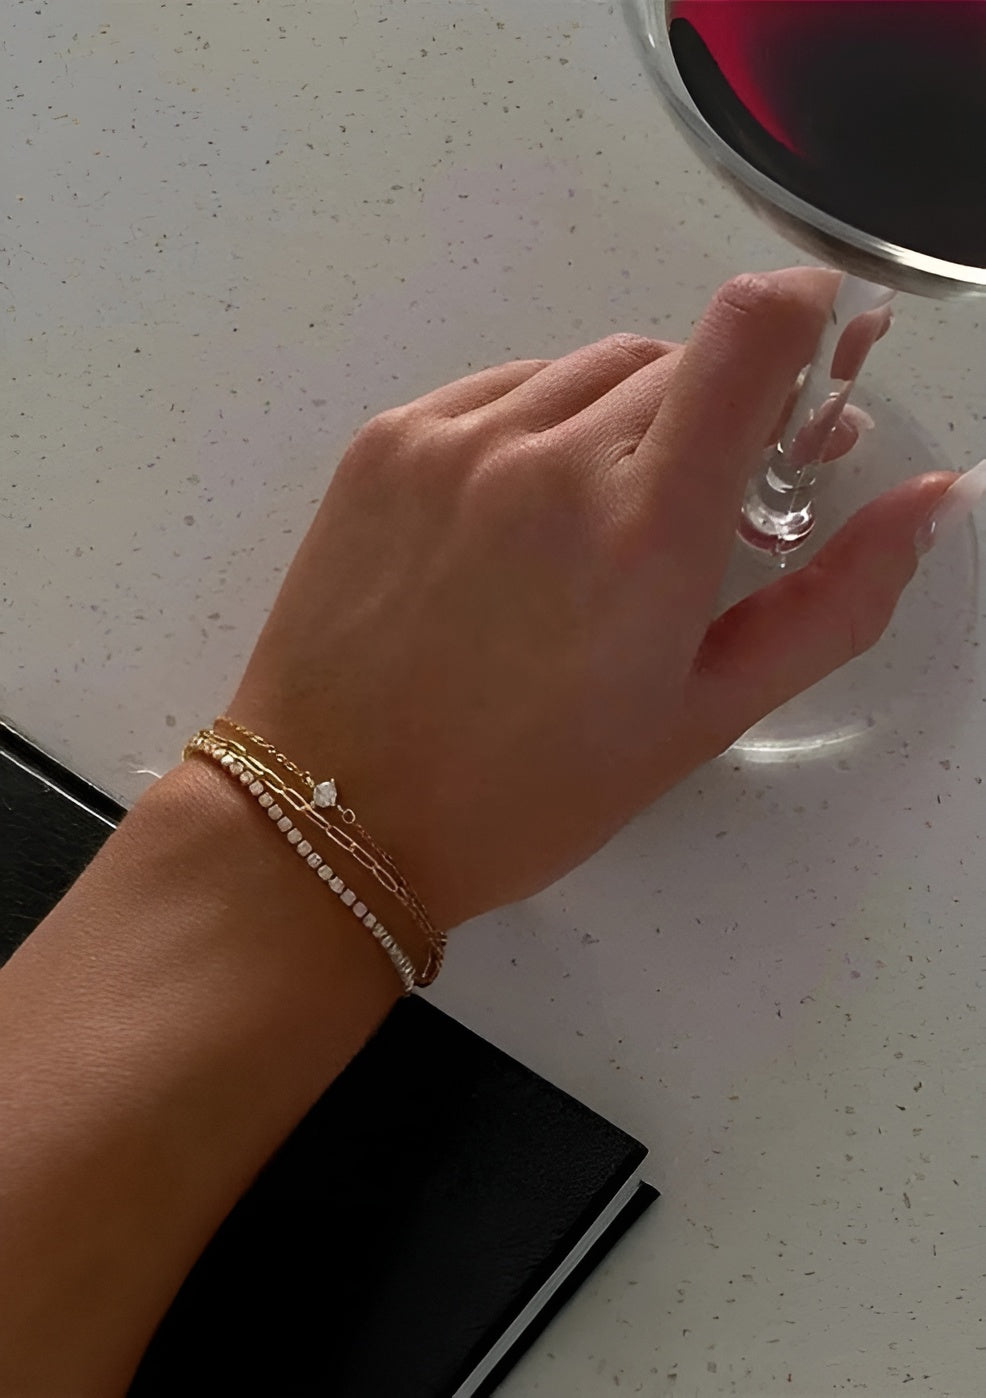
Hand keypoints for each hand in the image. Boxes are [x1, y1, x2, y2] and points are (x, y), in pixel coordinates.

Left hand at [229, 269, 952, 928]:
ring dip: (633, 418)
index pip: (754, 333)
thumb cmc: (529, 792)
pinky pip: (504, 389)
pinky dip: (545, 425)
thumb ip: (833, 602)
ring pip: (592, 370)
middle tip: (711, 501)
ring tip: (610, 520)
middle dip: (724, 411)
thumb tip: (927, 498)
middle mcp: (553, 457)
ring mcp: (459, 438)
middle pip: (682, 361)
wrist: (334, 813)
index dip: (810, 313)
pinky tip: (530, 510)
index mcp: (647, 530)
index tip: (823, 340)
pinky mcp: (389, 441)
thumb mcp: (702, 717)